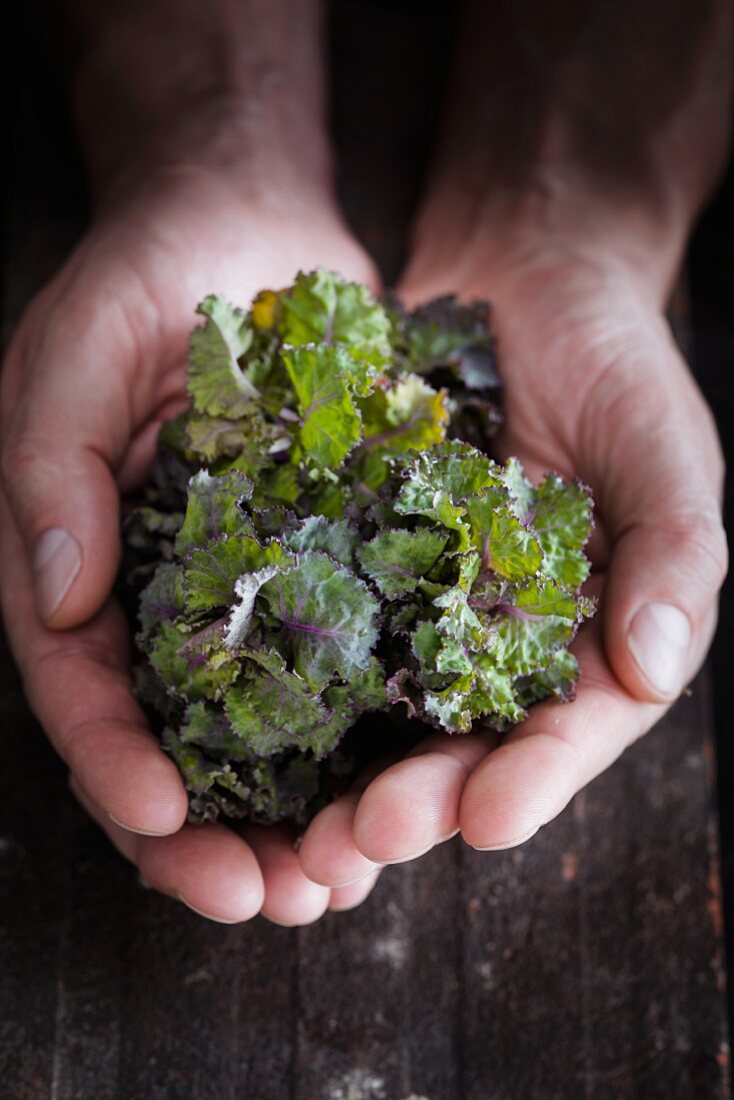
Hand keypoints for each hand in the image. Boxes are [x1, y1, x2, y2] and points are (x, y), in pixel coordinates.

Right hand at [0, 160, 382, 922]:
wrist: (247, 224)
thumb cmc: (146, 276)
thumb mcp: (75, 351)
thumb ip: (52, 469)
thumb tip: (57, 599)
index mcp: (79, 562)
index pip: (77, 687)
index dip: (108, 762)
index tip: (160, 817)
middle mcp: (155, 596)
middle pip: (168, 741)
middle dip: (204, 834)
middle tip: (265, 900)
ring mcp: (241, 591)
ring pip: (256, 736)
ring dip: (288, 818)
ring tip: (336, 883)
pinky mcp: (321, 568)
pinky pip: (336, 672)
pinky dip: (355, 743)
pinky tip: (392, 792)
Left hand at [297, 242, 725, 886]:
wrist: (522, 273)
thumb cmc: (614, 357)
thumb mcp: (663, 446)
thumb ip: (674, 554)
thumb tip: (656, 668)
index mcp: (586, 632)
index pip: (570, 728)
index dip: (533, 780)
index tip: (487, 821)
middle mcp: (498, 636)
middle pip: (461, 742)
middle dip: (416, 800)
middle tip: (360, 843)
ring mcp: (419, 600)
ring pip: (379, 707)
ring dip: (340, 771)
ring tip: (298, 827)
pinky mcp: (354, 555)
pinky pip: (320, 620)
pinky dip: (288, 672)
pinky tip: (244, 714)